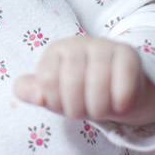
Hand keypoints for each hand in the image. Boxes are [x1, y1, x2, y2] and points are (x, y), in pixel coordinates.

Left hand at [12, 36, 154, 125]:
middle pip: (71, 83)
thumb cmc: (80, 93)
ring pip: (97, 85)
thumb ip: (32, 92)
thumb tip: (26, 91)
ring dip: (99, 109)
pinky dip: (120, 103)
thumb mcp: (53, 95)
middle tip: (84, 112)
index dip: (55, 101)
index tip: (63, 104)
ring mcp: (104, 45)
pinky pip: (122, 84)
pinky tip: (119, 104)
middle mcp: (79, 42)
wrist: (118, 93)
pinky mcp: (128, 54)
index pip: (47, 80)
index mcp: (56, 51)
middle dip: (77, 108)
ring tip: (101, 109)